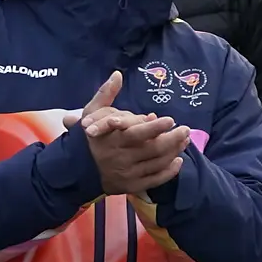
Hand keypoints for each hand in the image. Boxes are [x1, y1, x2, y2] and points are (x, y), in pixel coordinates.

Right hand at [73, 72, 185, 193]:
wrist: (76, 169)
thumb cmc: (88, 137)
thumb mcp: (91, 113)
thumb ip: (106, 94)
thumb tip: (118, 74)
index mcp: (112, 140)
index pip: (138, 134)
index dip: (156, 127)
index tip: (171, 119)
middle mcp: (121, 158)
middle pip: (153, 149)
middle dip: (173, 139)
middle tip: (186, 129)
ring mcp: (127, 174)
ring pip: (157, 163)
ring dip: (174, 152)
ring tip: (184, 141)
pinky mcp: (132, 186)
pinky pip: (155, 180)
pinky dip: (169, 171)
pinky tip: (178, 161)